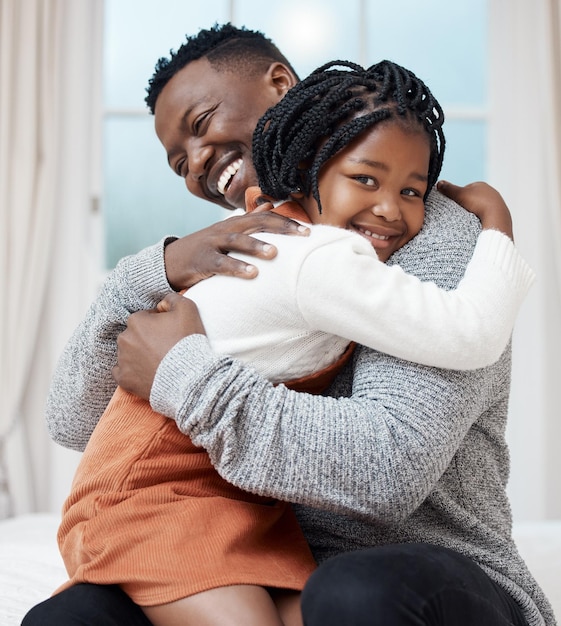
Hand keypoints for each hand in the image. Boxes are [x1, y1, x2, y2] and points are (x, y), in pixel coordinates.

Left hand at [112, 294, 203, 399]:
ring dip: (140, 355)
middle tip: (166, 348)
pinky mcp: (124, 379)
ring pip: (128, 352)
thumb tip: (161, 304)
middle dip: (148, 339)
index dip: (160, 324)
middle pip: (135, 334)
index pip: (146, 317)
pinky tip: (147, 372)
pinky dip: (133, 372)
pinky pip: (122, 372)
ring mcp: (122, 360)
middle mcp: (124, 338)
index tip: (171, 333)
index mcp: (136, 320)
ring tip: (160, 362)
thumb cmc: (187, 342)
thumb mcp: (188, 309)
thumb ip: (172, 298)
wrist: (189, 377)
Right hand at [165, 211, 309, 290]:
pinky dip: (237, 268)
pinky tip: (252, 274)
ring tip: (275, 253)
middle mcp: (226, 229)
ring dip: (257, 246)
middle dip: (281, 228)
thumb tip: (270, 207)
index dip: (287, 222)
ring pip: (237, 241)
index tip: (308, 230)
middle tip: (303, 236)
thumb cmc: (206, 249)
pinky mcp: (202, 260)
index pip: (265, 217)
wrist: (170, 261)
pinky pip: (221, 263)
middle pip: (256, 223)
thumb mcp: (228, 233)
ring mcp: (213, 243)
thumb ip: (250, 222)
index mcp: (235, 223)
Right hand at [437, 180, 512, 239]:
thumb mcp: (459, 194)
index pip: (465, 189)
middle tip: (460, 213)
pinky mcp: (500, 213)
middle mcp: (490, 191)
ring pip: (480, 206)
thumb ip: (448, 189)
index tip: (454, 204)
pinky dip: (482, 217)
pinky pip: (487, 214)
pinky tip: (478, 222)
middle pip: (473, 198)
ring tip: (468, 219)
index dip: (458, 196)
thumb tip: (438, 182)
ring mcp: (497, 202)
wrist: (496, 216)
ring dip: (474, 211)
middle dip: (467, 204)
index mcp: (481, 184)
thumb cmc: (478, 203)